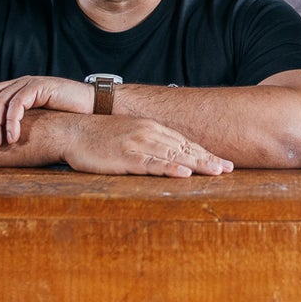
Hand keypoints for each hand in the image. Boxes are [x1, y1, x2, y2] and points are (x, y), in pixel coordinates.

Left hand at [0, 76, 96, 147]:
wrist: (92, 108)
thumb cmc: (64, 117)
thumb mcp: (35, 120)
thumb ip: (18, 123)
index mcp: (15, 88)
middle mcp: (19, 83)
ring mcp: (29, 83)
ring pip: (0, 101)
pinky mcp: (40, 87)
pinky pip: (18, 103)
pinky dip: (12, 121)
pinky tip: (13, 137)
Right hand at [61, 115, 232, 177]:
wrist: (70, 130)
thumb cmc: (98, 136)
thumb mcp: (129, 135)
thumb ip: (149, 143)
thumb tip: (167, 155)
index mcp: (151, 128)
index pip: (184, 143)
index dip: (206, 153)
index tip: (224, 164)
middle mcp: (148, 133)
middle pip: (185, 149)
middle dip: (209, 159)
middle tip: (229, 170)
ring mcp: (137, 144)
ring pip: (174, 156)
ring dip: (197, 164)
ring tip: (216, 172)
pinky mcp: (125, 156)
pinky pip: (151, 163)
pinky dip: (169, 168)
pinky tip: (184, 173)